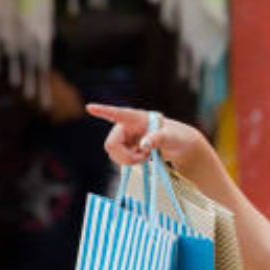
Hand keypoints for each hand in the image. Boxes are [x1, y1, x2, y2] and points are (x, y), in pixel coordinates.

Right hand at [86, 104, 204, 168]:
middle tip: (143, 157)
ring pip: (113, 153)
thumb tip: (143, 144)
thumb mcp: (172, 137)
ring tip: (146, 155)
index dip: (104, 111)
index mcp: (137, 117)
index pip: (119, 114)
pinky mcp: (125, 146)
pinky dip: (130, 162)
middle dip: (124, 156)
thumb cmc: (177, 136)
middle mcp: (127, 125)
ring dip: (128, 159)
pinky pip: (118, 157)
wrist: (180, 146)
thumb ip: (158, 138)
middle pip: (111, 144)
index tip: (90, 107)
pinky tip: (142, 157)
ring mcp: (125, 136)